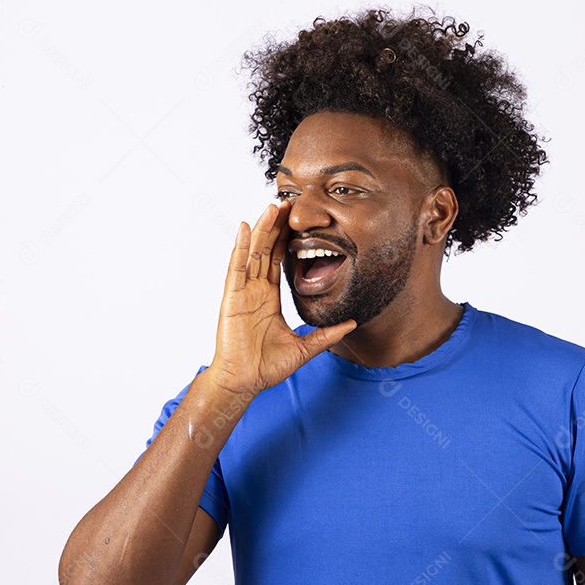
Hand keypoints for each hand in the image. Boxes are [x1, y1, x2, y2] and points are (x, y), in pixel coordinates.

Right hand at [208, 200, 355, 396]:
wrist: (245, 382)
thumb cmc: (267, 367)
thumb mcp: (304, 348)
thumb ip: (327, 335)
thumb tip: (352, 324)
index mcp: (269, 298)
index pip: (279, 262)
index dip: (288, 240)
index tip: (297, 221)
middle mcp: (255, 290)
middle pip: (267, 251)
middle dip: (276, 227)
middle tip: (288, 202)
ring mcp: (242, 292)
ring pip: (253, 253)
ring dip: (263, 229)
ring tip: (272, 206)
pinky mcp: (232, 298)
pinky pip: (236, 268)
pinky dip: (240, 247)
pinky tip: (246, 227)